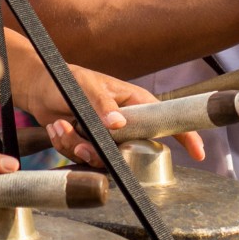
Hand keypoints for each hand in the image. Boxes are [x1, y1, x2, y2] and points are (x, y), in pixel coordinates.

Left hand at [20, 63, 205, 167]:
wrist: (39, 89)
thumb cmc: (66, 79)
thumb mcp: (85, 86)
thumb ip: (102, 105)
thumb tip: (118, 124)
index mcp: (133, 103)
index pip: (165, 120)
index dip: (184, 136)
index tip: (199, 153)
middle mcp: (124, 124)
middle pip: (132, 151)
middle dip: (105, 151)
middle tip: (84, 136)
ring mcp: (107, 139)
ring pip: (104, 159)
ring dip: (79, 145)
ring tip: (64, 124)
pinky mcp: (89, 147)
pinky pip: (83, 159)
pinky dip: (66, 144)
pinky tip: (58, 126)